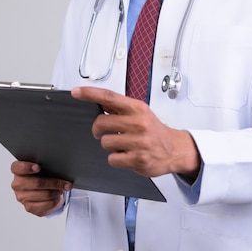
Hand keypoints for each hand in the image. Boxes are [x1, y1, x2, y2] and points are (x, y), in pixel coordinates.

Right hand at [10, 160, 72, 216]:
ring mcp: (22, 197)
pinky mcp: (29, 207)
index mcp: (17, 171)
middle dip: (54, 183)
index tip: (38, 167)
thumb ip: (45, 163)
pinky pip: (46, 204)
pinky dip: (56, 200)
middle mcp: (17, 184)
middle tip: (66, 183)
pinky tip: (59, 196)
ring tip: (64, 188)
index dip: (27, 167)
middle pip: (37, 183)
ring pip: (44, 194)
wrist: (42, 189)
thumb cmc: (42, 174)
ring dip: (57, 191)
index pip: (18, 167)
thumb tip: (59, 167)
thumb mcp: (42, 166)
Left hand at [72, 86, 200, 178]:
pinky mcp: (137, 159)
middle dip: (98, 129)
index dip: (90, 93)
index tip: (76, 92)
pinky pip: (112, 159)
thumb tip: (98, 101)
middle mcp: (139, 123)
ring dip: (110, 145)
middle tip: (103, 132)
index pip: (109, 97)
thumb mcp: (141, 113)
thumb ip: (121, 108)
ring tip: (123, 144)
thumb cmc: (155, 131)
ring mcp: (138, 142)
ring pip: (105, 142)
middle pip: (101, 122)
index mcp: (138, 109)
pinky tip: (127, 155)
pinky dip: (116, 158)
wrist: (175, 150)